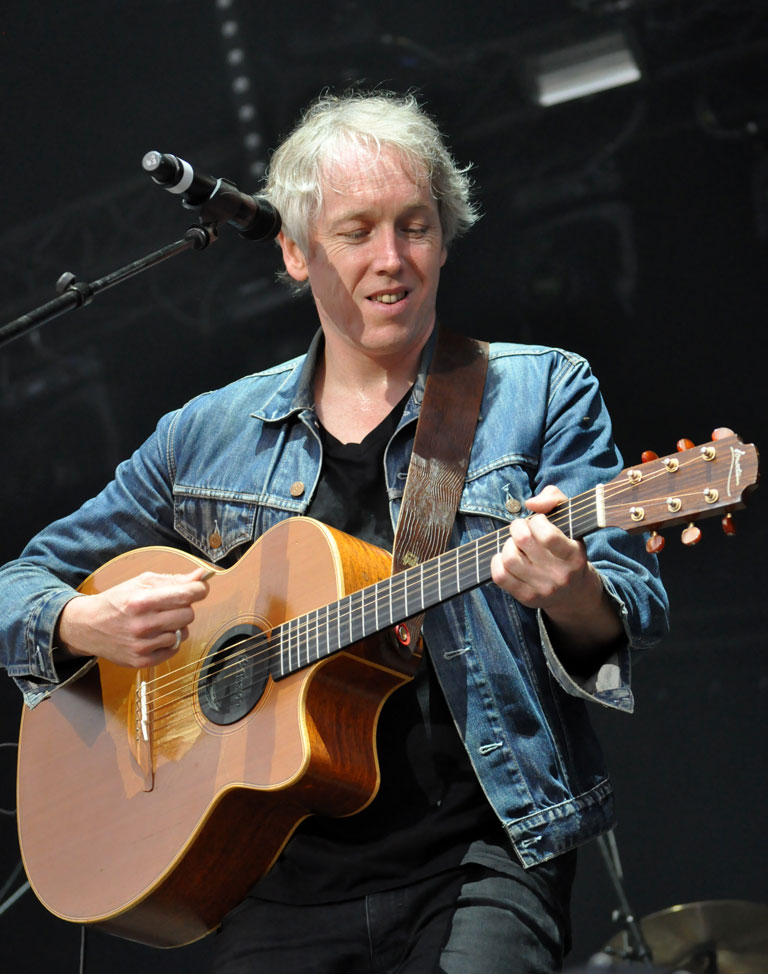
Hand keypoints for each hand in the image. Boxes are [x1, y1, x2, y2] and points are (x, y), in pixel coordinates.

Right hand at [57, 567, 209, 667]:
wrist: (88, 626)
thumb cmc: (117, 601)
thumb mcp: (141, 582)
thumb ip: (173, 580)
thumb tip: (202, 576)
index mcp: (141, 601)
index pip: (186, 595)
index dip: (199, 590)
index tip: (199, 589)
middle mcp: (142, 625)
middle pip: (188, 615)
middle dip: (184, 608)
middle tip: (169, 606)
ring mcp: (142, 646)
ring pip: (183, 633)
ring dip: (175, 626)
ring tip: (158, 621)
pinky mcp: (142, 661)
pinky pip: (174, 649)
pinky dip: (169, 641)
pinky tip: (154, 635)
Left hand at [490, 485, 622, 654]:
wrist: (575, 593)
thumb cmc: (568, 547)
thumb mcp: (571, 520)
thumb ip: (554, 499)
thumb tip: (530, 504)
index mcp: (574, 555)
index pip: (547, 535)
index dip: (536, 521)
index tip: (538, 521)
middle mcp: (559, 574)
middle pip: (523, 542)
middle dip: (517, 527)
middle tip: (521, 529)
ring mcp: (542, 588)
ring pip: (509, 559)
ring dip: (508, 545)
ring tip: (516, 545)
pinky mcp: (527, 598)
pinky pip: (500, 577)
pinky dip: (497, 562)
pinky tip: (506, 558)